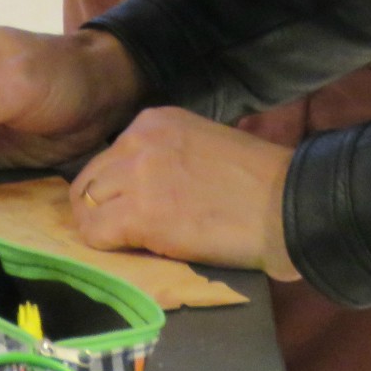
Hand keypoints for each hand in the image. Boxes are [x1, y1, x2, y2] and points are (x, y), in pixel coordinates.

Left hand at [70, 108, 298, 279]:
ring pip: (86, 204)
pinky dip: (105, 245)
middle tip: (122, 231)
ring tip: (128, 243)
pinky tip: (132, 251)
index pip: (110, 155)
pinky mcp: (140, 214)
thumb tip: (141, 185)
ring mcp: (137, 175)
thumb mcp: (202, 144)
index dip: (116, 186)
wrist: (284, 204)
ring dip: (101, 226)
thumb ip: (167, 155)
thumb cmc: (257, 181)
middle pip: (91, 178)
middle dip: (100, 206)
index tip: (131, 206)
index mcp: (155, 120)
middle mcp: (139, 139)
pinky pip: (95, 233)